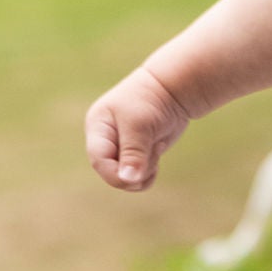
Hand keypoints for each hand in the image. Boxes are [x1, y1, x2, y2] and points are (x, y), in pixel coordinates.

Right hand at [85, 66, 190, 189]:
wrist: (173, 90)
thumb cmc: (151, 101)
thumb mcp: (140, 124)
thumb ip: (133, 153)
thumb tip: (128, 180)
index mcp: (98, 129)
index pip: (99, 161)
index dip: (116, 173)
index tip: (139, 172)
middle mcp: (106, 142)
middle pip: (112, 173)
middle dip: (136, 169)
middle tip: (155, 149)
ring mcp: (121, 150)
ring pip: (127, 178)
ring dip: (145, 169)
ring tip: (157, 146)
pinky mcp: (136, 155)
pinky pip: (138, 178)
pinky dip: (150, 171)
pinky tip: (158, 149)